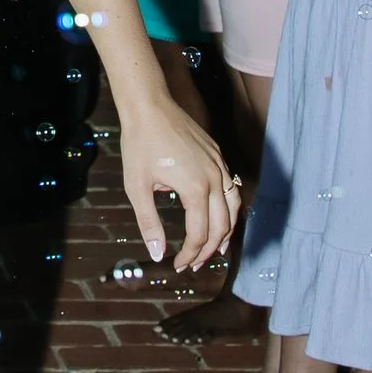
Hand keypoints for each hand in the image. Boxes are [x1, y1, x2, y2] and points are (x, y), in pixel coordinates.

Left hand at [115, 99, 242, 273]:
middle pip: (222, 226)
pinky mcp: (217, 155)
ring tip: (217, 248)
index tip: (177, 265)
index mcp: (195, 189)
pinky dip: (229, 208)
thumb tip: (157, 254)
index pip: (200, 234)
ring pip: (234, 207)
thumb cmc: (139, 145)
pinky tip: (219, 214)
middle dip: (209, 249)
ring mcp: (219, 165)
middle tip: (195, 264)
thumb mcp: (137, 187)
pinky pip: (231, 188)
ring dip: (227, 231)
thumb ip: (149, 223)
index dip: (190, 254)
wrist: (149, 107)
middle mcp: (214, 178)